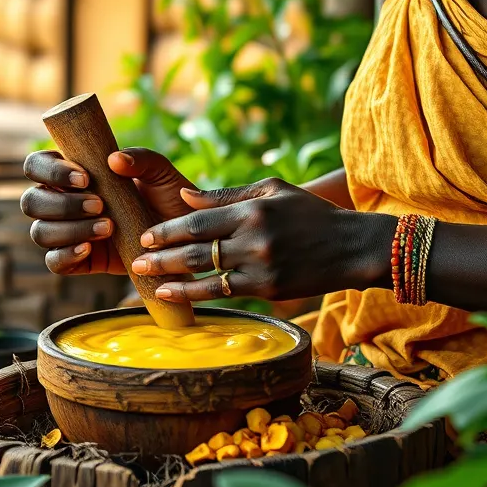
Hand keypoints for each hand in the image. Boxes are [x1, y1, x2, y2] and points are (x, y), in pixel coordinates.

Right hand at [21, 147, 197, 274]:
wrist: (185, 236)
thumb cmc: (169, 197)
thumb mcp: (161, 173)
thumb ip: (141, 159)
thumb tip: (114, 159)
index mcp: (73, 174)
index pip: (37, 165)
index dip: (50, 170)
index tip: (85, 178)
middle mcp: (63, 201)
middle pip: (31, 201)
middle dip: (62, 203)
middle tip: (100, 205)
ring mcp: (68, 232)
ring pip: (40, 232)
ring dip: (69, 229)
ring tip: (108, 227)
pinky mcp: (78, 260)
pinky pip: (53, 261)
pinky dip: (66, 255)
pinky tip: (89, 248)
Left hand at [130, 177, 396, 302]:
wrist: (350, 246)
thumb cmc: (308, 213)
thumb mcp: (272, 190)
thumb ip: (226, 195)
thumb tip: (185, 196)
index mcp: (253, 209)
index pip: (200, 220)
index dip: (169, 230)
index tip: (146, 234)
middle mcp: (255, 238)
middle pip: (198, 249)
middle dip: (162, 256)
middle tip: (136, 260)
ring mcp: (262, 267)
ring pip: (207, 276)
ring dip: (173, 280)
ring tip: (148, 281)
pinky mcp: (269, 289)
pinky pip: (225, 293)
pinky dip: (197, 296)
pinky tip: (176, 296)